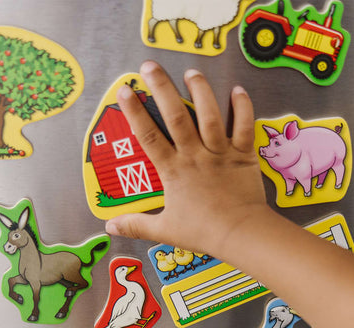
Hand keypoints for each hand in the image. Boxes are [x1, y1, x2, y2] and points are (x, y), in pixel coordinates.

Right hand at [105, 61, 271, 260]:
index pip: (148, 136)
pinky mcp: (243, 155)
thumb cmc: (203, 232)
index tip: (125, 90)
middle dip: (161, 87)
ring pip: (209, 114)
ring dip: (200, 90)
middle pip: (175, 115)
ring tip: (191, 72)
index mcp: (173, 171)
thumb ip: (136, 225)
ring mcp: (220, 152)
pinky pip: (243, 125)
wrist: (240, 234)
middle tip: (149, 66)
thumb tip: (110, 227)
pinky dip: (242, 106)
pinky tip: (237, 90)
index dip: (134, 112)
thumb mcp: (165, 230)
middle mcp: (195, 155)